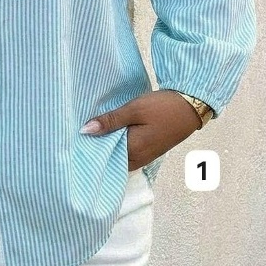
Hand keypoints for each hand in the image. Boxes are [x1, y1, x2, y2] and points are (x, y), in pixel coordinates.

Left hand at [79, 90, 202, 170]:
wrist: (191, 106)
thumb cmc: (162, 107)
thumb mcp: (134, 109)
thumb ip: (110, 120)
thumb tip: (85, 131)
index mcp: (133, 151)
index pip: (103, 157)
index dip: (88, 149)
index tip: (73, 140)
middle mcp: (138, 159)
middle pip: (110, 158)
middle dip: (96, 148)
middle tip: (77, 135)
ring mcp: (144, 156)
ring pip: (118, 155)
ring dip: (107, 145)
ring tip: (90, 132)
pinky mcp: (148, 150)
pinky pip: (127, 151)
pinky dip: (117, 143)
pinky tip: (109, 132)